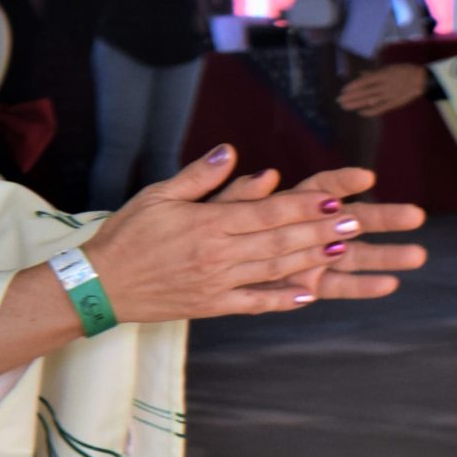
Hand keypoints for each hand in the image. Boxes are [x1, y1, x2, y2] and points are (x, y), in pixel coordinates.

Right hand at [83, 148, 424, 321]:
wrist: (98, 286)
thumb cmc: (125, 236)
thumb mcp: (157, 196)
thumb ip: (199, 176)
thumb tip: (231, 152)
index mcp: (206, 224)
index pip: (266, 213)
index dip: (304, 206)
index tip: (336, 198)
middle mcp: (217, 255)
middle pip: (280, 241)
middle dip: (322, 231)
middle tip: (358, 221)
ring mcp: (217, 283)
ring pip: (275, 270)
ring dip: (313, 260)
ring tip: (345, 249)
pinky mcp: (211, 305)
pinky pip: (254, 302)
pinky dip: (282, 299)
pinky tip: (308, 294)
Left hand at [211, 165, 427, 301]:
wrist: (194, 267)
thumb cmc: (200, 231)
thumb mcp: (212, 210)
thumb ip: (237, 194)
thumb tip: (266, 175)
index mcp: (286, 204)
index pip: (319, 189)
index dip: (341, 182)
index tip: (366, 177)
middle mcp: (305, 229)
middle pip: (348, 220)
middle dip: (382, 218)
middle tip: (416, 215)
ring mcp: (310, 257)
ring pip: (351, 254)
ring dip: (384, 255)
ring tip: (418, 255)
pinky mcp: (307, 282)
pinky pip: (336, 285)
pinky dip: (360, 286)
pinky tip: (389, 284)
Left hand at [338, 63, 429, 116]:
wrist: (421, 80)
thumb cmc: (403, 71)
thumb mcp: (389, 68)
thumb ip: (374, 73)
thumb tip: (360, 75)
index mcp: (383, 75)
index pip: (364, 82)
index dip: (353, 86)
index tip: (343, 90)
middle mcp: (384, 86)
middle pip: (365, 92)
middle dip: (351, 97)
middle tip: (339, 100)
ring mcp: (388, 96)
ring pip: (370, 101)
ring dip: (356, 104)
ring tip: (345, 107)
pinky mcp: (393, 103)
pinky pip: (380, 109)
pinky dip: (370, 112)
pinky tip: (360, 113)